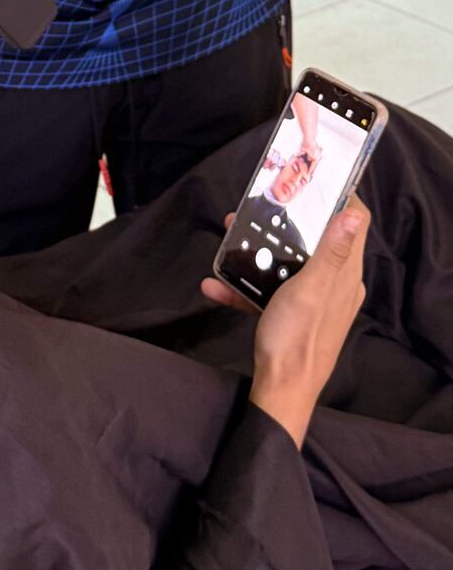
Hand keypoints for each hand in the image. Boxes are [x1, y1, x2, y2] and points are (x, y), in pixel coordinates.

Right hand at [201, 195, 369, 446]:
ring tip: (231, 233)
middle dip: (289, 219)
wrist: (280, 391)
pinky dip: (247, 285)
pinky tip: (215, 284)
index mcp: (344, 273)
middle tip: (261, 203)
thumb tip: (354, 213)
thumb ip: (332, 251)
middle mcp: (335, 283)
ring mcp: (314, 300)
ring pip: (290, 263)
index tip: (312, 178)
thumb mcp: (311, 288)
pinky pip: (271, 290)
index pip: (355, 223)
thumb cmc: (296, 337)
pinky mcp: (294, 315)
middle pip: (318, 239)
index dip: (340, 196)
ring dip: (262, 249)